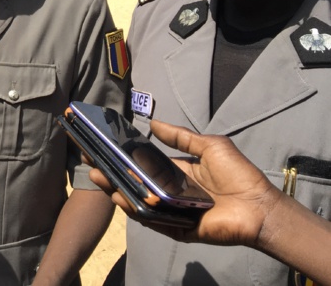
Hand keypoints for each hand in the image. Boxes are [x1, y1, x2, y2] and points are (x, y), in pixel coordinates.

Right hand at [88, 119, 280, 246]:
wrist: (259, 206)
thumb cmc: (238, 174)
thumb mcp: (210, 146)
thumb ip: (181, 137)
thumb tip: (153, 123)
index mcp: (177, 173)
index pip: (144, 166)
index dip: (125, 159)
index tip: (104, 149)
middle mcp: (171, 192)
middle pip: (136, 184)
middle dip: (113, 174)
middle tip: (92, 165)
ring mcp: (173, 211)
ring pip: (139, 202)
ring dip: (118, 191)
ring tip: (101, 180)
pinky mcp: (178, 228)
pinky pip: (154, 221)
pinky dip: (137, 212)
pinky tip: (121, 200)